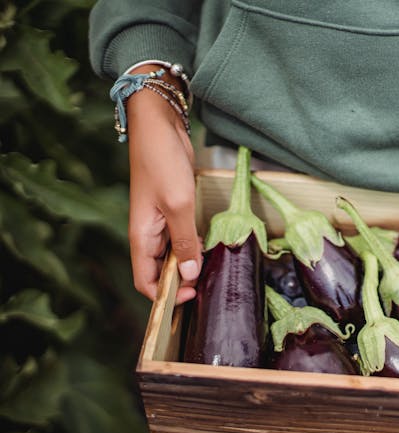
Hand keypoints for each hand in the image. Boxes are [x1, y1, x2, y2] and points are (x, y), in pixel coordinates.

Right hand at [126, 65, 201, 303]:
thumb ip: (184, 241)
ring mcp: (161, 222)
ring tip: (212, 273)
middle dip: (180, 284)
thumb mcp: (178, 204)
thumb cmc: (162, 161)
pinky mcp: (174, 209)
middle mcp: (148, 234)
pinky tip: (211, 249)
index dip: (165, 296)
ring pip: (173, 255)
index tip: (190, 297)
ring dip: (189, 265)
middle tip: (207, 288)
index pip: (145, 281)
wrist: (159, 125)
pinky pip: (182, 238)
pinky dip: (194, 246)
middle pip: (160, 272)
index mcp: (141, 236)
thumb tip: (188, 275)